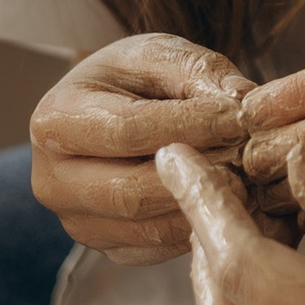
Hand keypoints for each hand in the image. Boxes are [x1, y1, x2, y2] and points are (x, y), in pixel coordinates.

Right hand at [29, 35, 257, 260]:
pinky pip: (160, 248)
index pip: (127, 130)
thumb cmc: (133, 79)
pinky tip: (230, 203)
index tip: (240, 116)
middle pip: (132, 191)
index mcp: (55, 120)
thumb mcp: (160, 55)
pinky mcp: (108, 248)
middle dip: (198, 174)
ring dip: (204, 207)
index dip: (189, 125)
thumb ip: (199, 72)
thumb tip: (242, 103)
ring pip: (149, 228)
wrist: (109, 115)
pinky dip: (200, 229)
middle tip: (251, 158)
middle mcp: (53, 181)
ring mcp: (77, 223)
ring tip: (249, 180)